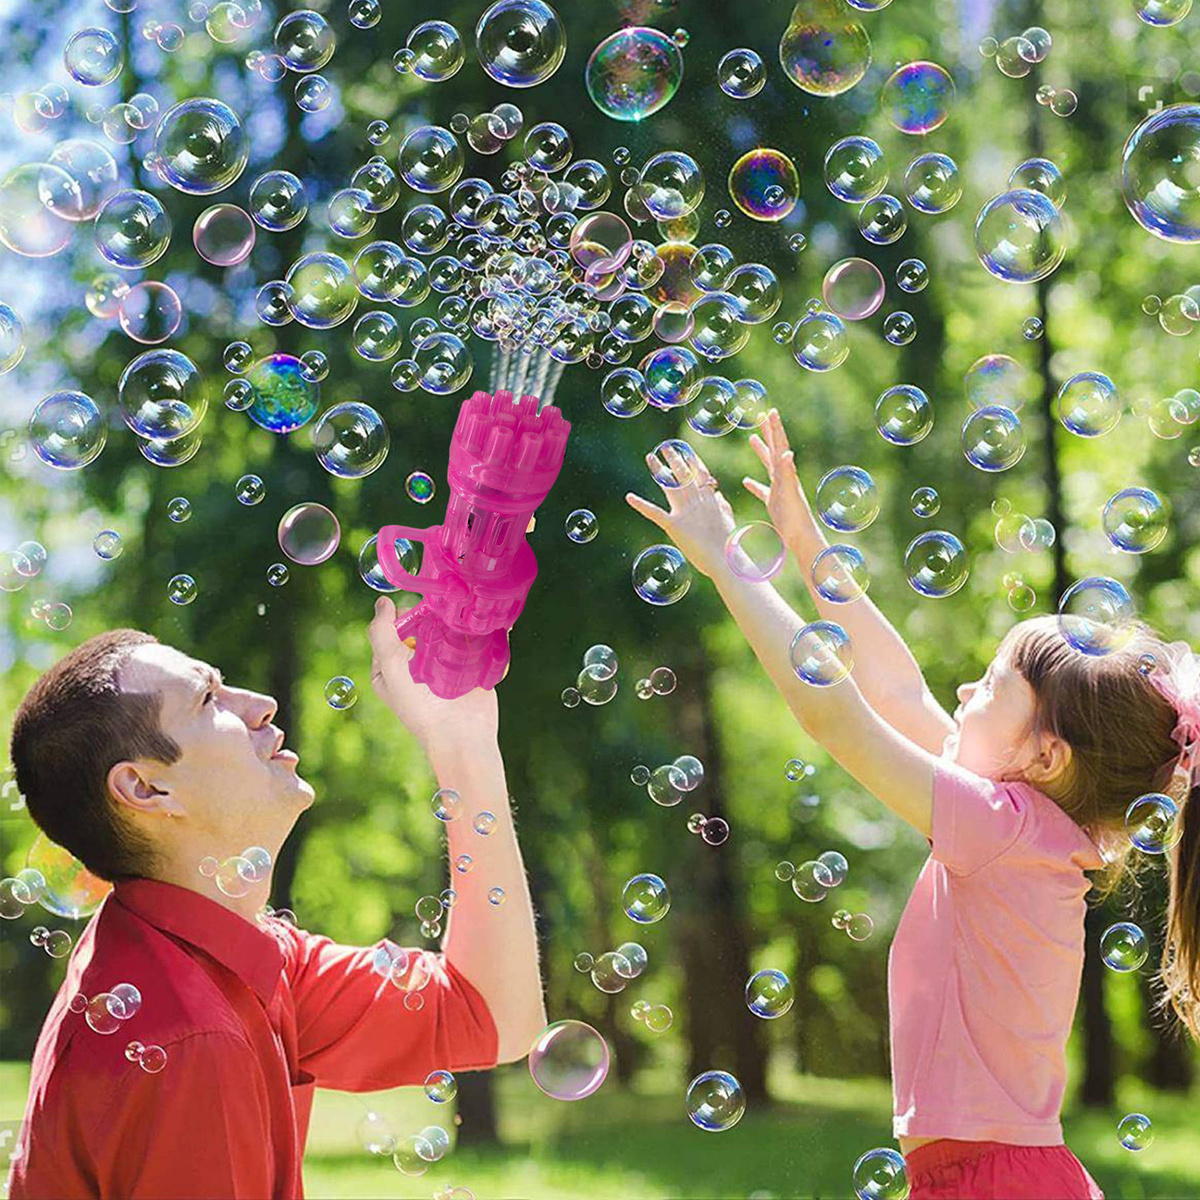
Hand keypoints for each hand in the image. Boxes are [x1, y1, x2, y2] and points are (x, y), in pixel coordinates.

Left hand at [367, 596, 498, 756]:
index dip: (403, 614)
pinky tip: (479, 622)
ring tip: (463, 613)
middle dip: (433, 615)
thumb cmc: (419, 703)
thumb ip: (381, 632)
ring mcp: (444, 665)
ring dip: (455, 621)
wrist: (462, 732)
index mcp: (391, 666)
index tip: (418, 607)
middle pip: (422, 627)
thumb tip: (382, 603)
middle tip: (445, 608)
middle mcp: (416, 664)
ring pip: (447, 632)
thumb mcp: (390, 665)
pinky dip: (474, 631)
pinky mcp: (469, 666)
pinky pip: (469, 642)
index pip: (393, 629)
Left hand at [624, 441, 737, 579]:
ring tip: (650, 457)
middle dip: (674, 459)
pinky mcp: (673, 525)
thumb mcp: (727, 520)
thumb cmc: (728, 544)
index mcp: (710, 499)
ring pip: (669, 485)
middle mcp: (697, 500)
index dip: (692, 460)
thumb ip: (722, 506)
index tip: (686, 450)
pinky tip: (629, 497)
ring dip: (658, 470)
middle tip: (665, 446)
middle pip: (683, 474)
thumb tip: (717, 497)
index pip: (700, 473)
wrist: (725, 559)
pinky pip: (654, 512)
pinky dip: (640, 504)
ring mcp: (685, 511)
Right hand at [742, 408, 815, 548]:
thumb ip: (788, 474)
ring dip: (761, 452)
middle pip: (774, 450)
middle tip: (763, 416)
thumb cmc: (795, 519)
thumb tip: (787, 452)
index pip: (779, 446)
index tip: (771, 412)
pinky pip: (762, 490)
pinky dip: (754, 485)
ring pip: (768, 466)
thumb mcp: (790, 494)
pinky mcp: (775, 503)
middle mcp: (784, 479)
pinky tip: (746, 481)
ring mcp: (779, 490)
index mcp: (786, 474)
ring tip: (752, 439)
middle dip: (769, 433)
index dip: (775, 429)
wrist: (802, 539)